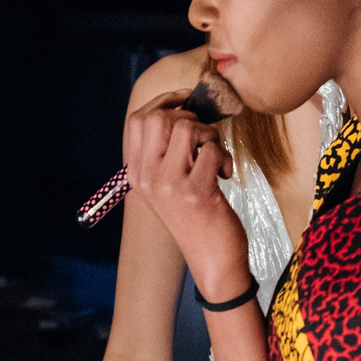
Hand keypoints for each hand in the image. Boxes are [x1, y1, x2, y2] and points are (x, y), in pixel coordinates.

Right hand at [124, 102, 249, 299]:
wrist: (211, 258)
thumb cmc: (195, 216)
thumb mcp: (168, 184)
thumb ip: (166, 150)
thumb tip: (183, 106)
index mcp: (136, 173)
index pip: (137, 120)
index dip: (164, 103)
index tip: (186, 103)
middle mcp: (146, 178)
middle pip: (160, 118)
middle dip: (189, 117)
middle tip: (203, 138)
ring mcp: (169, 185)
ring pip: (187, 128)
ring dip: (210, 136)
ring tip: (214, 156)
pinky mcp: (196, 192)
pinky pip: (212, 149)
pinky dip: (224, 157)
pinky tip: (223, 174)